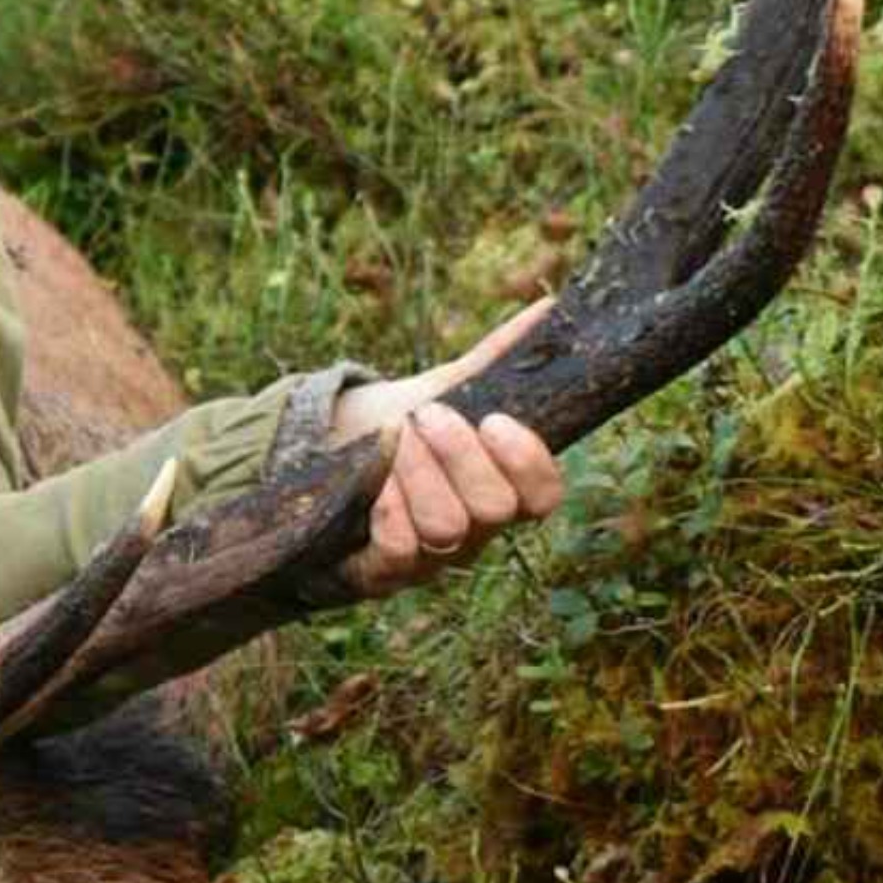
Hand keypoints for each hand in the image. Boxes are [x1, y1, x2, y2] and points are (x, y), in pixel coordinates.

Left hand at [328, 299, 565, 598]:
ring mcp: (433, 558)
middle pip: (495, 509)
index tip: (493, 419)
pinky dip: (388, 509)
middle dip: (460, 455)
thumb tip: (548, 310)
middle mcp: (476, 531)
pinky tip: (374, 479)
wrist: (334, 462)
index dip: (527, 461)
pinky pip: (400, 552)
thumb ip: (495, 358)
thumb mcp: (448, 391)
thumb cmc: (405, 429)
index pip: (545, 495)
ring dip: (418, 474)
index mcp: (503, 489)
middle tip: (427, 416)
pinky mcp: (386, 572)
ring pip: (447, 528)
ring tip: (395, 438)